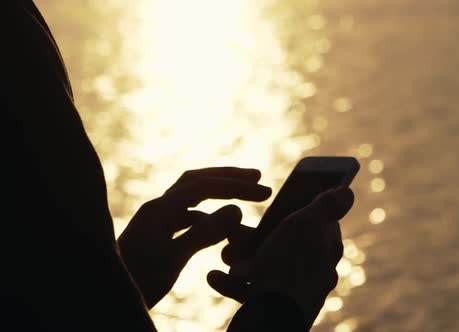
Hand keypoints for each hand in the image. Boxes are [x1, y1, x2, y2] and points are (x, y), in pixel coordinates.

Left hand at [118, 167, 271, 307]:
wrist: (105, 299)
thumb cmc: (137, 281)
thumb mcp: (173, 259)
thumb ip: (204, 233)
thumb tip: (236, 209)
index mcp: (160, 210)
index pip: (204, 186)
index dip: (236, 186)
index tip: (264, 192)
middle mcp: (157, 209)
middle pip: (196, 181)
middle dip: (228, 178)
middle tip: (257, 177)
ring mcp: (156, 221)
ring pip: (191, 198)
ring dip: (219, 195)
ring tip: (245, 198)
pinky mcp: (156, 235)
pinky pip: (187, 217)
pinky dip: (208, 217)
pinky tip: (222, 227)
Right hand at [208, 186, 353, 326]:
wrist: (270, 320)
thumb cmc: (287, 268)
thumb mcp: (304, 224)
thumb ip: (324, 205)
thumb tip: (347, 191)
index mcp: (326, 249)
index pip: (316, 222)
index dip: (294, 211)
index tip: (275, 205)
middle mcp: (314, 271)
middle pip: (283, 244)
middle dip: (253, 238)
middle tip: (234, 232)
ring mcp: (294, 290)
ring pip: (264, 266)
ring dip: (239, 258)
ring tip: (225, 255)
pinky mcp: (275, 306)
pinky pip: (251, 290)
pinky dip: (232, 283)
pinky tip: (214, 276)